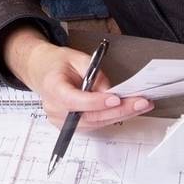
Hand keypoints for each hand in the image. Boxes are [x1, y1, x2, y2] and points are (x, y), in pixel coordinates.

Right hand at [1, 25, 152, 130]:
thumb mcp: (76, 58)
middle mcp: (55, 108)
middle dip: (119, 110)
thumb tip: (111, 91)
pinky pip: (94, 124)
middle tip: (141, 102)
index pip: (75, 100)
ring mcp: (62, 121)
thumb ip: (94, 74)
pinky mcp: (71, 126)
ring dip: (120, 115)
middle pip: (90, 116)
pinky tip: (127, 109)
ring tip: (140, 105)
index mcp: (52, 88)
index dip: (97, 102)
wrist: (42, 71)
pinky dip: (112, 117)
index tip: (116, 98)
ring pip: (95, 123)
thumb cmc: (57, 63)